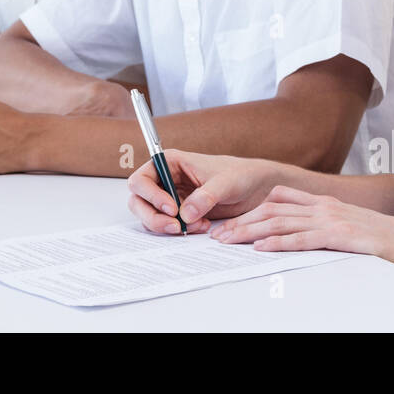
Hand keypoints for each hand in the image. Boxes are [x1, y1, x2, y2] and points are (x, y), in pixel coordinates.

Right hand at [127, 150, 282, 235]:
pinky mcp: (179, 213)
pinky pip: (166, 225)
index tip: (172, 209)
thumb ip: (206, 196)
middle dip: (153, 217)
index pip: (141, 180)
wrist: (254, 188)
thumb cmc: (239, 175)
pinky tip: (200, 227)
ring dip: (166, 226)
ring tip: (193, 227)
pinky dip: (178, 230)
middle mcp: (165, 180)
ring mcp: (169, 198)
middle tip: (176, 227)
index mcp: (169, 163)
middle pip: (138, 201)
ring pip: (150, 216)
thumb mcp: (225, 183)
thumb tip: (185, 214)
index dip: (151, 196)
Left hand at [209, 186, 393, 258]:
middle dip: (241, 221)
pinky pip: (302, 239)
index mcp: (323, 202)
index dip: (250, 209)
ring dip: (250, 232)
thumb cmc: (379, 239)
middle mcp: (323, 206)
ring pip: (281, 222)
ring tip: (228, 241)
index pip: (278, 200)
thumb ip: (320, 226)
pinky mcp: (339, 236)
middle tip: (216, 234)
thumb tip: (294, 235)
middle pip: (271, 210)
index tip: (228, 220)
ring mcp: (331, 219)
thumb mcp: (345, 226)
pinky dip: (278, 242)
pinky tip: (260, 248)